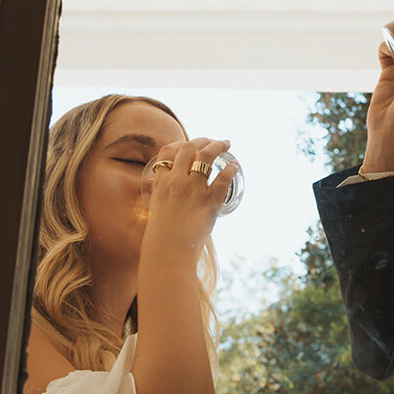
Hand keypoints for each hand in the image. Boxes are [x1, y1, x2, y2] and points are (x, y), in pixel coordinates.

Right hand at [142, 136, 236, 255]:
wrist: (168, 253)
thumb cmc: (163, 236)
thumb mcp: (158, 208)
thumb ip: (166, 196)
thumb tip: (177, 191)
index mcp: (161, 183)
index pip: (168, 152)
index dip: (180, 144)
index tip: (190, 145)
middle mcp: (176, 181)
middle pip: (189, 148)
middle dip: (202, 140)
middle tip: (213, 142)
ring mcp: (193, 190)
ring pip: (206, 156)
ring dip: (218, 146)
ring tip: (226, 144)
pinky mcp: (209, 201)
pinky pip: (223, 178)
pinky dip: (230, 169)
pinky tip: (234, 166)